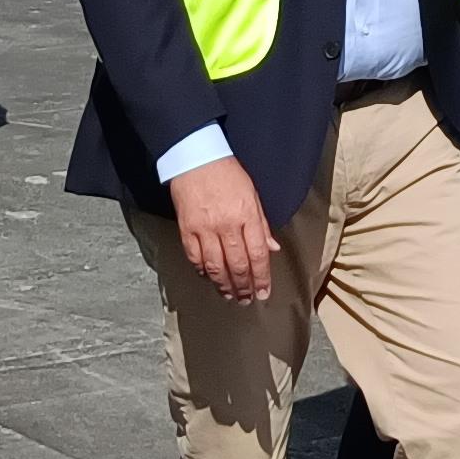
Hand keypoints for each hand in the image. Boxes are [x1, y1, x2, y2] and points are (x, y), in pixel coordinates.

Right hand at [165, 156, 277, 303]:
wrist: (196, 159)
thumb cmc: (227, 174)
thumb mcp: (252, 194)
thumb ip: (262, 224)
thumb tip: (272, 248)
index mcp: (247, 215)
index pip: (258, 254)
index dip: (262, 277)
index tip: (264, 292)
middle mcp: (227, 224)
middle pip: (237, 265)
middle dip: (244, 286)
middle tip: (248, 299)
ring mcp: (205, 228)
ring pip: (216, 267)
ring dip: (224, 285)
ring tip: (230, 296)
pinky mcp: (187, 229)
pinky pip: (195, 258)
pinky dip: (203, 272)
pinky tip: (210, 278)